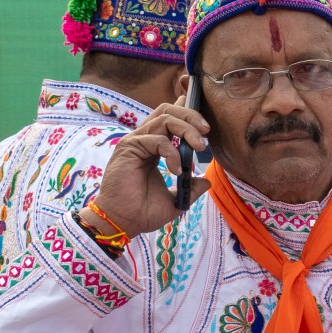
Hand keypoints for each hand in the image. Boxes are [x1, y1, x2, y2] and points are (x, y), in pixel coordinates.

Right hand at [91, 103, 210, 237]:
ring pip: (164, 119)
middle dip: (191, 115)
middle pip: (167, 111)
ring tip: (199, 147)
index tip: (203, 117)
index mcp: (153, 147)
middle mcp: (143, 140)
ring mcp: (135, 142)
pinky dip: (173, 153)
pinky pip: (157, 139)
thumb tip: (207, 181)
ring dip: (187, 129)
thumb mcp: (176, 198)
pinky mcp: (129, 148)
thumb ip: (191, 187)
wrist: (124, 222)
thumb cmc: (143, 211)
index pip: (168, 119)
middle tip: (207, 131)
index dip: (184, 110)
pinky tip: (176, 170)